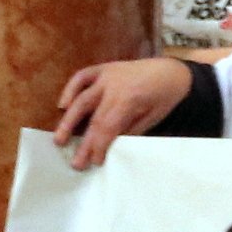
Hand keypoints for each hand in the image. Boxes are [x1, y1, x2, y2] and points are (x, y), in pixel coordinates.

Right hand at [56, 57, 194, 168]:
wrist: (172, 71)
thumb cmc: (164, 97)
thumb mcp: (152, 118)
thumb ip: (130, 131)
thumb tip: (109, 147)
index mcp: (130, 99)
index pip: (108, 127)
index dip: (99, 146)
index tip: (94, 162)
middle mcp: (115, 85)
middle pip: (94, 118)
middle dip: (84, 142)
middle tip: (75, 162)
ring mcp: (106, 75)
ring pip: (82, 98)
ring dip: (68, 120)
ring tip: (59, 139)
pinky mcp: (103, 68)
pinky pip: (82, 77)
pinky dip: (70, 89)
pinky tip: (63, 105)